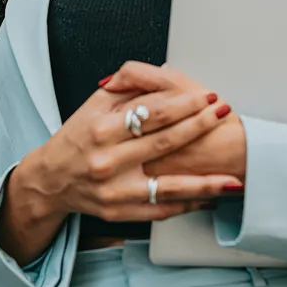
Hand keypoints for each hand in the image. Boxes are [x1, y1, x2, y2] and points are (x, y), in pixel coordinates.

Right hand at [17, 69, 242, 224]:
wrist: (51, 179)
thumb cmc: (76, 137)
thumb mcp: (93, 104)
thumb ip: (127, 87)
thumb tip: (164, 73)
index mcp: (101, 130)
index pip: (152, 113)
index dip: (184, 103)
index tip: (207, 96)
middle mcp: (108, 162)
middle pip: (165, 143)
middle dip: (200, 127)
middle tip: (225, 115)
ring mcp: (116, 191)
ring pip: (170, 186)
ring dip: (206, 182)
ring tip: (234, 176)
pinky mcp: (121, 212)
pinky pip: (162, 210)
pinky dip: (189, 204)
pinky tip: (211, 197)